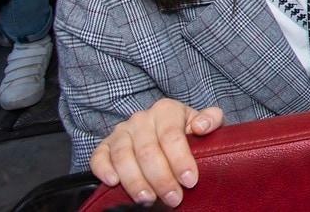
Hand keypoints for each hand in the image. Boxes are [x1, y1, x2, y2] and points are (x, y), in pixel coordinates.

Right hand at [90, 99, 223, 207]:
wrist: (164, 129)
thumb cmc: (187, 130)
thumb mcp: (203, 122)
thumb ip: (211, 119)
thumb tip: (202, 126)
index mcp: (166, 110)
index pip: (171, 136)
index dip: (181, 160)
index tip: (190, 181)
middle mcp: (141, 118)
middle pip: (148, 151)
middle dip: (161, 178)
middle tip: (173, 198)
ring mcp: (121, 131)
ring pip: (123, 156)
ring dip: (135, 181)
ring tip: (148, 199)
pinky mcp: (105, 145)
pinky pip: (99, 157)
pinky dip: (103, 170)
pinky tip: (113, 183)